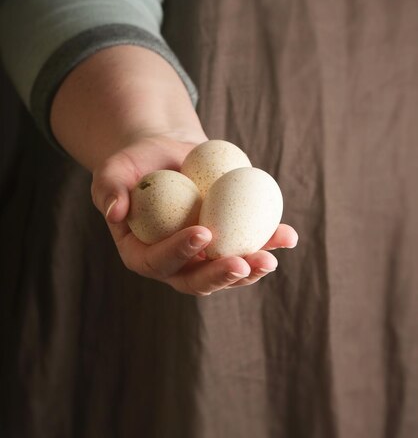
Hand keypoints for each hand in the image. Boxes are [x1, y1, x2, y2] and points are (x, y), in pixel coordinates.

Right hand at [51, 45, 297, 294]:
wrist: (166, 156)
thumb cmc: (135, 164)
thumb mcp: (114, 170)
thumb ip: (109, 189)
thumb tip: (115, 212)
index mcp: (143, 255)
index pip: (159, 262)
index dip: (179, 252)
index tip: (203, 233)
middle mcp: (175, 264)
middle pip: (197, 280)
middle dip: (220, 275)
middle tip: (243, 263)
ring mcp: (203, 257)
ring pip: (227, 270)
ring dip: (251, 268)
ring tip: (271, 258)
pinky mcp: (227, 243)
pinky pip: (247, 247)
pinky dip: (268, 242)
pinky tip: (287, 235)